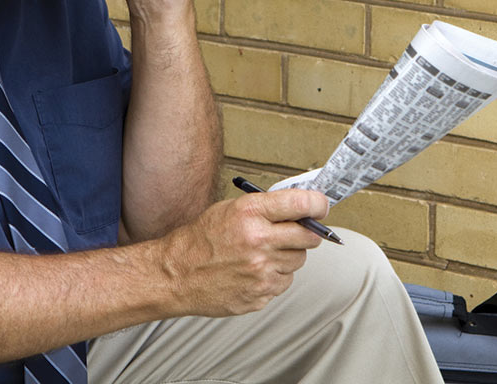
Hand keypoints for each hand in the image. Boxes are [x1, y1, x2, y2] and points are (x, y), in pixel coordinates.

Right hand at [156, 189, 329, 316]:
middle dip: (306, 233)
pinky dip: (274, 276)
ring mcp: (260, 271)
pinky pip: (283, 282)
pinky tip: (252, 271)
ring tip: (260, 254)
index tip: (320, 206)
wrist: (177, 274)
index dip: (317, 204)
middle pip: (308, 237)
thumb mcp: (229, 209)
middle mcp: (258, 241)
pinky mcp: (260, 294)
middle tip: (296, 231)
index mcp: (250, 214)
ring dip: (286, 256)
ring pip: (297, 261)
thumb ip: (265, 208)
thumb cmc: (200, 240)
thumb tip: (300, 206)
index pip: (301, 203)